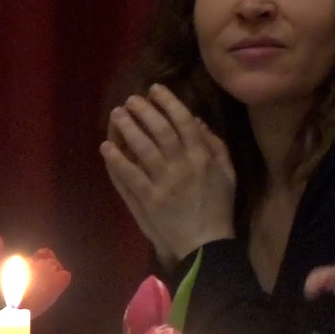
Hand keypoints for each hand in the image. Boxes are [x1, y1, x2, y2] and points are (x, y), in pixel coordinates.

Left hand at [100, 84, 235, 263]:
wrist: (207, 244)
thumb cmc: (219, 208)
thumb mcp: (228, 175)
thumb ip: (215, 146)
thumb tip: (197, 122)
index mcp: (203, 158)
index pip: (183, 122)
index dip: (168, 102)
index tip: (155, 90)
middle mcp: (182, 165)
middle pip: (159, 129)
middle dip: (143, 110)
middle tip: (130, 100)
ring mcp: (163, 182)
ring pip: (142, 147)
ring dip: (127, 128)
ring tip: (117, 115)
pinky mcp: (148, 199)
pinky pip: (129, 175)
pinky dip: (116, 159)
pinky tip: (107, 146)